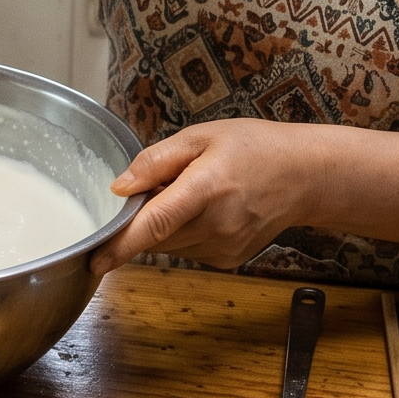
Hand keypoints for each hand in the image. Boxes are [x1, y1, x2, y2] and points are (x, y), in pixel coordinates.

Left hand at [89, 119, 314, 273]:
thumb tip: (118, 188)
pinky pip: (187, 251)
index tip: (93, 259)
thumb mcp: (202, 136)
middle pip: (155, 236)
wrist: (305, 177)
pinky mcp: (227, 261)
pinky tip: (208, 211)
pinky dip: (184, 234)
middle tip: (166, 184)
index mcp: (206, 189)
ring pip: (168, 246)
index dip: (121, 244)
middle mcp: (215, 226)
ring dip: (165, 226)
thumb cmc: (254, 148)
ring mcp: (223, 248)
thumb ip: (156, 160)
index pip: (156, 223)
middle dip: (145, 216)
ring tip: (193, 194)